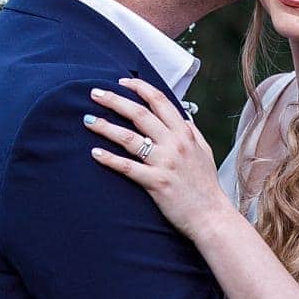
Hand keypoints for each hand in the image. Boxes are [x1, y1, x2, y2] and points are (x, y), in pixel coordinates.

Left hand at [86, 78, 230, 239]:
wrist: (211, 216)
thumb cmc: (206, 185)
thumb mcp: (204, 151)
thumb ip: (191, 131)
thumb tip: (181, 116)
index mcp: (185, 133)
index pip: (159, 101)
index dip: (139, 88)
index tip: (121, 83)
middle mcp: (175, 144)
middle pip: (140, 114)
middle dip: (114, 100)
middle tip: (95, 94)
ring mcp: (165, 163)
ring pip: (130, 138)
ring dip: (106, 127)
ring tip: (88, 120)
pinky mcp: (156, 183)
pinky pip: (128, 167)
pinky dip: (109, 159)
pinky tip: (95, 153)